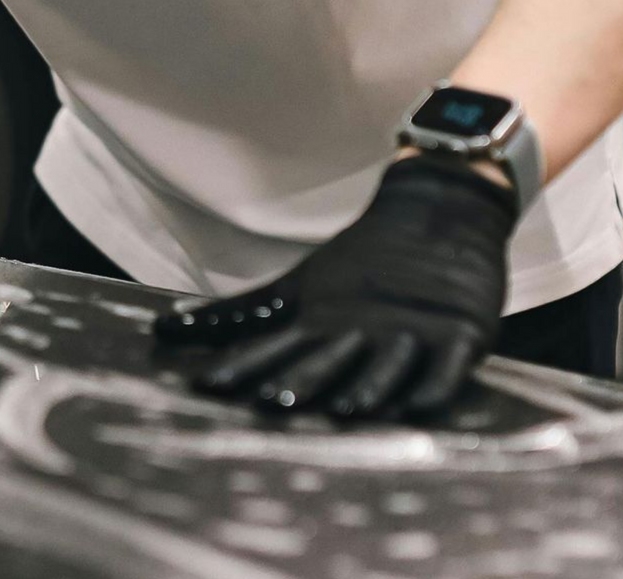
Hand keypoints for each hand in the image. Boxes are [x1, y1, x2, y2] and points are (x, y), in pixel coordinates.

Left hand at [154, 156, 517, 419]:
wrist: (440, 212)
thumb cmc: (362, 263)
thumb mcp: (297, 288)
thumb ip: (237, 316)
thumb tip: (163, 330)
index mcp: (321, 320)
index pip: (275, 347)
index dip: (243, 366)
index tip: (204, 386)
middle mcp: (361, 329)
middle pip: (328, 359)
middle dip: (301, 382)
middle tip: (271, 403)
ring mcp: (412, 331)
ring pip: (386, 366)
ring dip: (367, 387)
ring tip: (349, 411)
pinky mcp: (459, 334)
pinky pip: (448, 366)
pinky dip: (436, 385)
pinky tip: (420, 406)